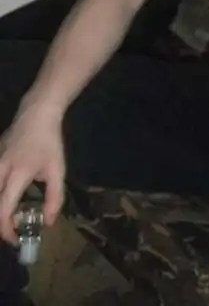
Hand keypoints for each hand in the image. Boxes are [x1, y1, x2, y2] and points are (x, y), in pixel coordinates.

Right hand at [0, 107, 64, 243]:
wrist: (36, 114)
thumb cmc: (49, 143)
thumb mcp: (57, 170)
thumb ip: (54, 197)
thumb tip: (49, 222)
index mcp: (18, 174)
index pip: (4, 209)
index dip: (7, 230)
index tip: (16, 239)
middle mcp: (0, 170)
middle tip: (12, 230)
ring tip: (10, 216)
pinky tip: (7, 197)